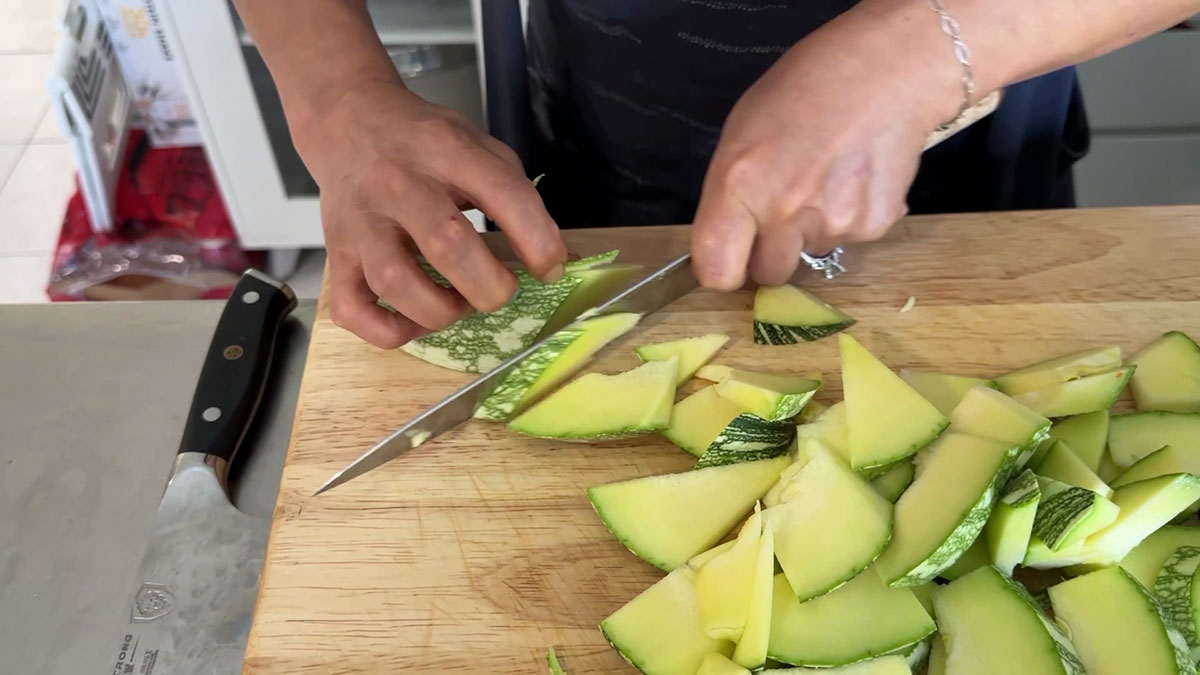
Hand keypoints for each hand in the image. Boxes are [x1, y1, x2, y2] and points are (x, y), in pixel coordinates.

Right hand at [297, 81, 566, 347]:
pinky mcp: (337, 254)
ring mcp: (360, 222)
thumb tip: (552, 259)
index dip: (536, 239)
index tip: (550, 267)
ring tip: (457, 304)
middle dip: (488, 286)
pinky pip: (353, 310)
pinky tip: (414, 318)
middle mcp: (397, 183)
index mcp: (444, 149)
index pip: (501, 192)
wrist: (348, 120)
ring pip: (395, 283)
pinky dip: (389, 330)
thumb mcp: (477, 146)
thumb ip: (516, 196)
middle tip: (500, 291)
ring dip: (439, 310)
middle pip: (447, 244)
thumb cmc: (423, 143)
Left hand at [691, 3, 960, 288]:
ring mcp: (833, 223)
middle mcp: (786, 212)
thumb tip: (729, 241)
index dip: (721, 269)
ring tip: (825, 177)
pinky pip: (848, 240)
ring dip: (811, 230)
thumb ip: (730, 195)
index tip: (729, 256)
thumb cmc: (806, 88)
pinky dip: (848, 218)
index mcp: (741, 185)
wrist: (887, 69)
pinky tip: (853, 177)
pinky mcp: (874, 226)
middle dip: (770, 252)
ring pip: (810, 255)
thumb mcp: (742, 132)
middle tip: (782, 210)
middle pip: (768, 274)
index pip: (718, 272)